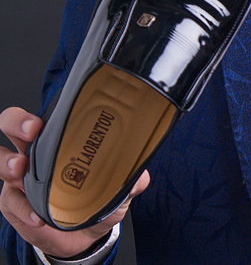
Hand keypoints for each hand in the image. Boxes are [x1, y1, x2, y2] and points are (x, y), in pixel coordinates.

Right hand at [0, 106, 148, 258]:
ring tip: (22, 169)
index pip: (47, 113)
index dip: (40, 111)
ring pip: (1, 159)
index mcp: (61, 138)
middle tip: (31, 131)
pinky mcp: (14, 202)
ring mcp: (21, 176)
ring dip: (8, 163)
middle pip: (12, 125)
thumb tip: (140, 178)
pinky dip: (21, 208)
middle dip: (16, 123)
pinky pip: (9, 200)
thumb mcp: (115, 189)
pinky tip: (36, 215)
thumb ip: (127, 180)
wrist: (82, 237)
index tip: (42, 120)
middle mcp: (37, 151)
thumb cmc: (96, 200)